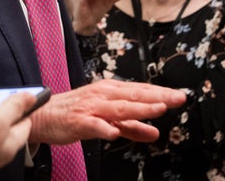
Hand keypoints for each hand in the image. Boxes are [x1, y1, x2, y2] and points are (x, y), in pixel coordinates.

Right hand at [28, 79, 185, 144]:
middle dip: (157, 97)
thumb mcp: (108, 119)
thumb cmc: (76, 113)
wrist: (44, 115)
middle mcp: (103, 95)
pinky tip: (114, 132)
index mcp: (111, 92)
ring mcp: (91, 107)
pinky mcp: (78, 121)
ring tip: (156, 110)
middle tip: (177, 99)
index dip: (161, 93)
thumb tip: (155, 132)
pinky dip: (104, 128)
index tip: (180, 96)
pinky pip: (92, 125)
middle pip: (134, 96)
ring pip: (118, 108)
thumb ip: (132, 126)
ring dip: (138, 109)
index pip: (141, 91)